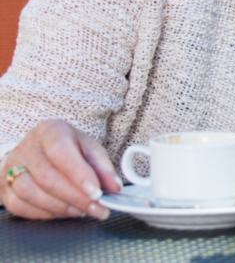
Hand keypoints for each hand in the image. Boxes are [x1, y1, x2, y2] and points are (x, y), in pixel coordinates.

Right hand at [2, 120, 119, 219]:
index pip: (61, 152)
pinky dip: (44, 213)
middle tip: (97, 208)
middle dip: (76, 198)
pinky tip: (62, 212)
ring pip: (30, 193)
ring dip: (60, 207)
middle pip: (47, 177)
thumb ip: (102, 167)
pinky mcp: (4, 188)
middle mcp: (27, 148)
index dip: (79, 175)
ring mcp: (11, 168)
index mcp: (50, 131)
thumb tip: (113, 187)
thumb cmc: (67, 148)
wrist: (39, 150)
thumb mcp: (89, 148)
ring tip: (81, 210)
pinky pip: (19, 206)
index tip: (97, 193)